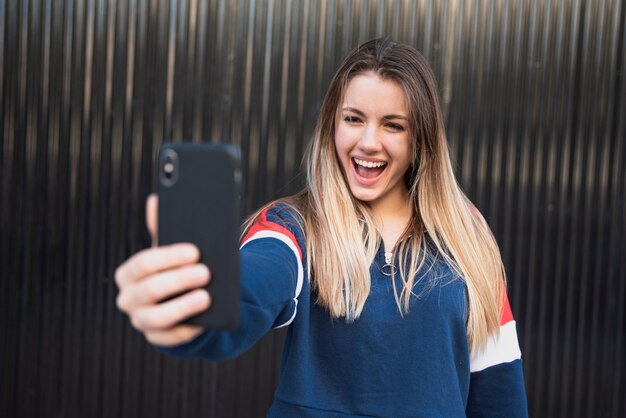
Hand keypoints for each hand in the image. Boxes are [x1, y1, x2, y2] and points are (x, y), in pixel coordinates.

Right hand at [115, 194, 209, 345]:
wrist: (181, 301)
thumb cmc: (175, 270)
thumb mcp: (170, 250)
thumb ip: (162, 228)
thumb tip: (156, 199)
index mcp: (129, 273)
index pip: (143, 263)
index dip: (169, 257)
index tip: (195, 251)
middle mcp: (128, 298)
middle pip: (150, 289)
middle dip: (179, 280)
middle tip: (205, 272)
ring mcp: (141, 321)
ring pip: (158, 317)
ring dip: (183, 306)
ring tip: (206, 297)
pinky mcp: (158, 339)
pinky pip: (172, 338)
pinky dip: (188, 330)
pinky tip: (205, 321)